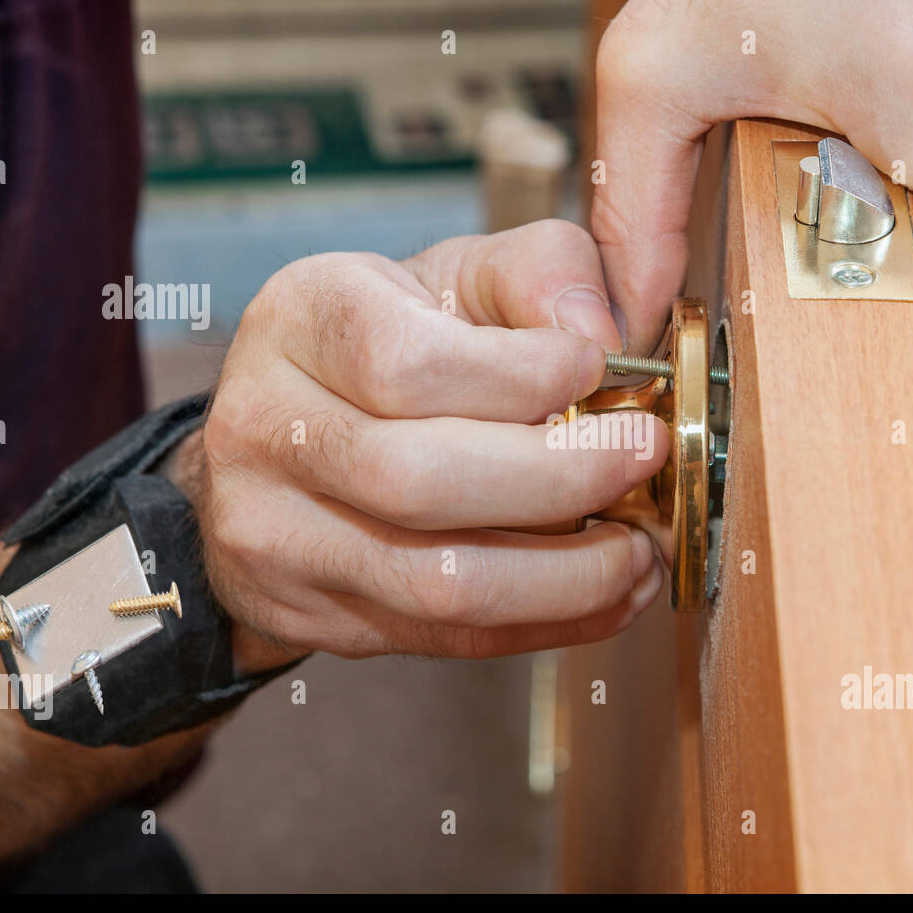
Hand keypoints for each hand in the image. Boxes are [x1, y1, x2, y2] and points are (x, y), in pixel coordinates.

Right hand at [181, 220, 666, 664]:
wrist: (284, 440)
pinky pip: (449, 639)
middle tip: (644, 458)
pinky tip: (610, 593)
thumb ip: (541, 272)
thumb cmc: (395, 344)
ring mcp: (277, 534)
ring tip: (638, 548)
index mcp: (302, 320)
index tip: (602, 372)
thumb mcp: (458, 277)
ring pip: (441, 584)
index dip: (526, 376)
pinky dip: (549, 623)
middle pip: (420, 482)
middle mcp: (268, 429)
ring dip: (570, 577)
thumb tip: (601, 333)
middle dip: (564, 479)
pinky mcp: (314, 613)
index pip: (409, 364)